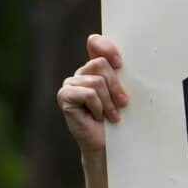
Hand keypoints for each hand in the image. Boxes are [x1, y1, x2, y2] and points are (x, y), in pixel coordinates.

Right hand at [57, 35, 127, 156]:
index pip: (95, 42)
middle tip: (122, 103)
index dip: (107, 48)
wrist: (109, 144)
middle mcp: (80, 73)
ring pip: (96, 81)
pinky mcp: (64, 96)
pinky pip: (88, 94)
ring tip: (111, 115)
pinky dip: (98, 107)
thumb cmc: (120, 117)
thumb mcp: (123, 91)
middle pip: (100, 64)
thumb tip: (120, 60)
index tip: (120, 63)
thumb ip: (120, 73)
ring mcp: (70, 85)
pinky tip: (97, 117)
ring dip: (108, 101)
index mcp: (95, 68)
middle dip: (115, 86)